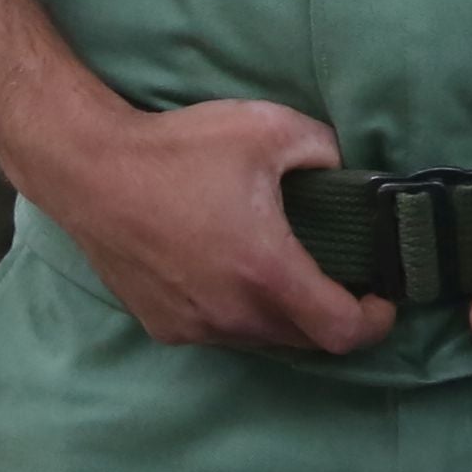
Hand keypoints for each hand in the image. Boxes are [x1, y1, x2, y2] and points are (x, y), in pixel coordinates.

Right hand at [29, 96, 388, 355]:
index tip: (384, 297)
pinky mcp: (162, 325)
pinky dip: (243, 315)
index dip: (375, 322)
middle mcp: (231, 313)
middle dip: (335, 319)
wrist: (88, 170)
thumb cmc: (180, 150)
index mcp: (266, 273)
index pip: (342, 332)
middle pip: (306, 342)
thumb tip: (341, 172)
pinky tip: (238, 276)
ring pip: (262, 340)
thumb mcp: (273, 129)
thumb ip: (325, 151)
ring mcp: (193, 325)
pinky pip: (221, 333)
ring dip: (287, 319)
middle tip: (346, 283)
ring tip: (292, 274)